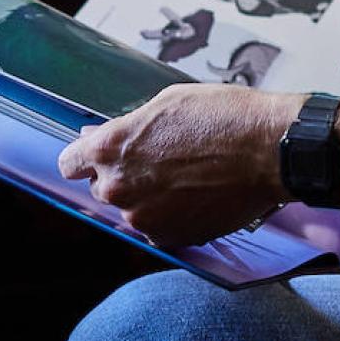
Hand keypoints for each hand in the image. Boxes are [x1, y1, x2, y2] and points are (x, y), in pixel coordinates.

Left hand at [57, 84, 293, 247]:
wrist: (270, 151)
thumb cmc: (224, 118)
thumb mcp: (167, 103)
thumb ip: (127, 127)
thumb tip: (99, 137)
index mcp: (112, 149)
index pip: (69, 163)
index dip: (85, 157)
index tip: (97, 156)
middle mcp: (119, 188)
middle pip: (102, 186)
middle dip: (124, 174)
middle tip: (161, 158)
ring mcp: (144, 217)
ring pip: (134, 207)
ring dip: (150, 195)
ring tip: (188, 174)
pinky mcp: (170, 237)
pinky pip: (158, 225)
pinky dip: (171, 213)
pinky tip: (197, 192)